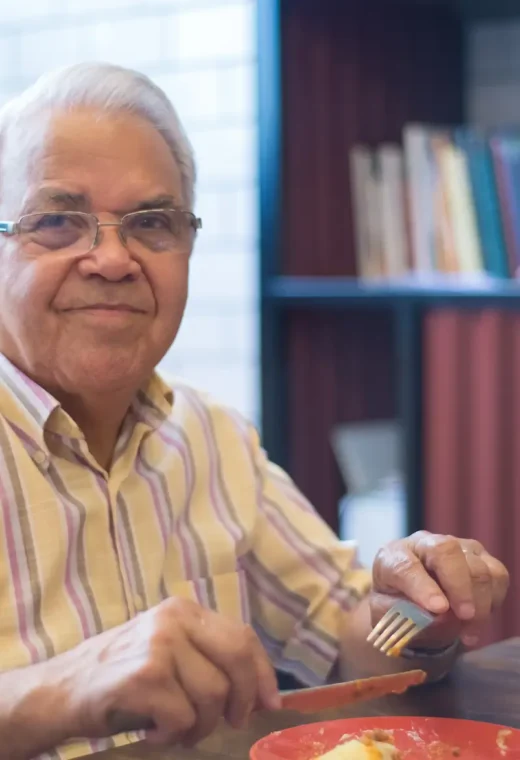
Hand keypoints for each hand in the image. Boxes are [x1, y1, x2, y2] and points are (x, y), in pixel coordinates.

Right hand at [51, 597, 279, 746]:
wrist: (60, 691)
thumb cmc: (119, 677)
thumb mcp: (167, 652)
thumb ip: (206, 658)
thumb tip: (259, 693)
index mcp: (184, 610)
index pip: (242, 637)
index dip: (262, 674)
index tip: (270, 704)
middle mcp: (173, 619)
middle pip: (236, 658)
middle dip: (241, 700)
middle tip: (228, 723)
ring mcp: (159, 645)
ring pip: (213, 696)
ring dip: (199, 726)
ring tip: (174, 728)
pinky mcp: (144, 676)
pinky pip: (183, 718)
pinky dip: (171, 735)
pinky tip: (152, 731)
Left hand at [370, 531, 508, 649]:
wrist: (411, 598)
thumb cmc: (396, 603)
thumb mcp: (388, 614)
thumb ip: (405, 615)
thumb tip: (438, 617)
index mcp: (393, 556)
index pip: (406, 565)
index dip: (422, 586)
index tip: (437, 608)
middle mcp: (425, 544)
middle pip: (447, 551)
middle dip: (459, 586)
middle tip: (464, 616)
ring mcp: (456, 548)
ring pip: (478, 567)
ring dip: (479, 604)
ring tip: (468, 631)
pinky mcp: (480, 558)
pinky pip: (498, 576)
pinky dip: (493, 602)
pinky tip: (477, 621)